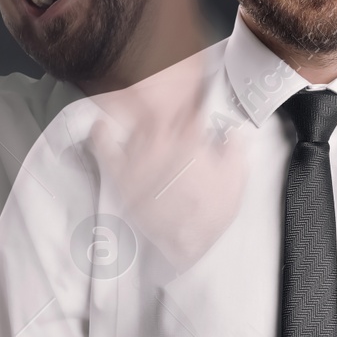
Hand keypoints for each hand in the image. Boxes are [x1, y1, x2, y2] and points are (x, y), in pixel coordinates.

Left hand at [87, 63, 250, 274]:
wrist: (186, 246)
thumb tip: (233, 129)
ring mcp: (137, 155)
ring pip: (132, 120)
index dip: (192, 96)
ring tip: (136, 103)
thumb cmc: (212, 214)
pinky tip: (102, 125)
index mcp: (192, 138)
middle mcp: (162, 141)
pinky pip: (103, 145)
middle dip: (161, 94)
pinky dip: (101, 132)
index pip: (191, 104)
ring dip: (136, 108)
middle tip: (161, 90)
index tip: (193, 96)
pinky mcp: (119, 173)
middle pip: (158, 103)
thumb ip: (235, 148)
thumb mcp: (235, 179)